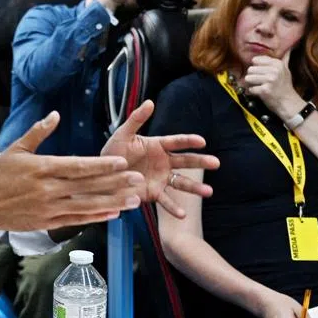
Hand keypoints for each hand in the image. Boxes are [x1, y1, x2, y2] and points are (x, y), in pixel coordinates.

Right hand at [0, 112, 145, 232]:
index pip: (78, 166)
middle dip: (115, 183)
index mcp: (42, 168)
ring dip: (112, 203)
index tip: (121, 162)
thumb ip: (38, 132)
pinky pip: (77, 220)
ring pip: (87, 206)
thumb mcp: (15, 149)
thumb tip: (55, 115)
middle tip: (138, 179)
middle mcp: (48, 190)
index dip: (101, 165)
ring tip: (133, 200)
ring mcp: (49, 208)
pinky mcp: (48, 223)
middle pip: (88, 186)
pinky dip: (96, 218)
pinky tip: (113, 214)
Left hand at [101, 100, 220, 218]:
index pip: (177, 142)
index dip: (189, 141)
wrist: (102, 174)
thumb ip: (136, 119)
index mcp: (158, 145)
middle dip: (201, 162)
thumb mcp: (123, 134)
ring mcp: (160, 178)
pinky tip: (183, 215)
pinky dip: (174, 208)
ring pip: (181, 182)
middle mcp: (163, 162)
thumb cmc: (113, 152)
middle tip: (216, 163)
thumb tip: (150, 102)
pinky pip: (165, 201)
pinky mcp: (153, 193)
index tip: (202, 141)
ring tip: (208, 192)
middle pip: (185, 162)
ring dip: (195, 188)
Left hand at [242, 52, 302, 120]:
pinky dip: (252, 92)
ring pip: (248, 78)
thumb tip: (289, 48)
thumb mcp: (286, 70)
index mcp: (277, 64)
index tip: (261, 73)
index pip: (256, 60)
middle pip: (251, 69)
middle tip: (260, 82)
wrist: (288, 103)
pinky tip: (260, 93)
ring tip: (259, 86)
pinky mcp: (265, 90)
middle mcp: (274, 70)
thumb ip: (285, 59)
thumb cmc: (285, 87)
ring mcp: (269, 80)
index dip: (256, 67)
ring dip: (251, 84)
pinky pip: (250, 88)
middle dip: (252, 76)